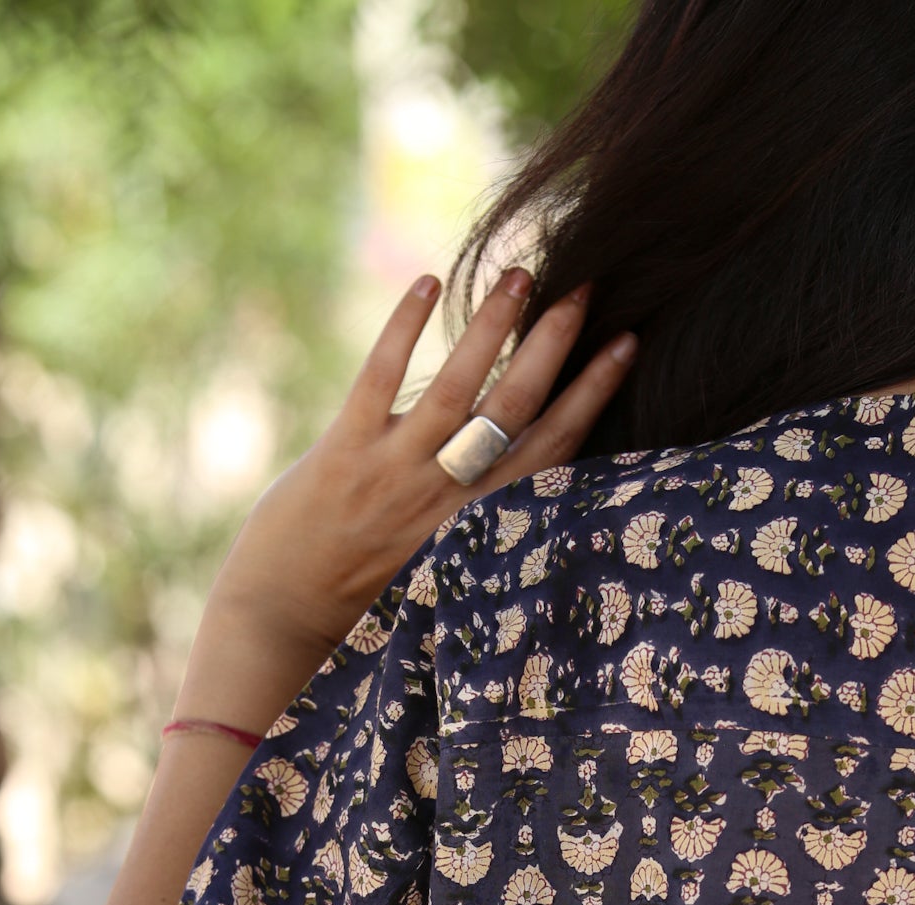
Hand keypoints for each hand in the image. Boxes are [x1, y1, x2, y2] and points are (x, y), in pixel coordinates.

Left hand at [203, 267, 637, 670]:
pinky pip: (379, 380)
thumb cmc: (367, 594)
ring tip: (520, 274)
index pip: (553, 447)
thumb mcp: (441, 556)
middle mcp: (447, 496)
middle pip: (515, 409)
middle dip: (554, 346)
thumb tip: (509, 449)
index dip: (592, 393)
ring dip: (492, 328)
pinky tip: (428, 282)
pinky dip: (405, 330)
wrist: (288, 620)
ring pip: (456, 391)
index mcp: (480, 521)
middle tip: (586, 288)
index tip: (626, 343)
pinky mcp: (345, 454)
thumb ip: (475, 508)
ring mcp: (396, 473)